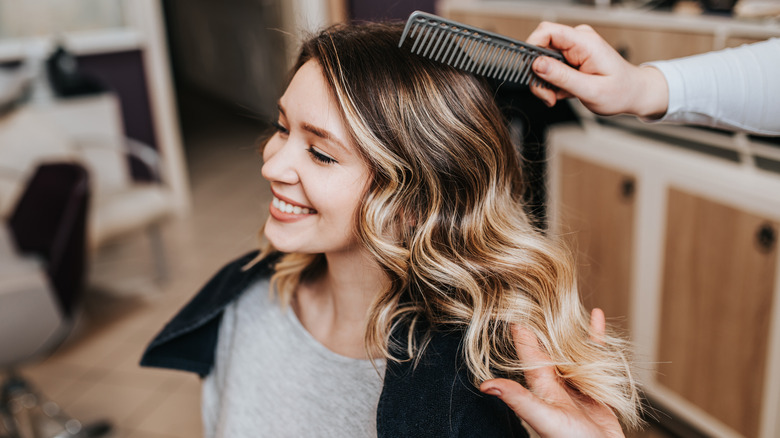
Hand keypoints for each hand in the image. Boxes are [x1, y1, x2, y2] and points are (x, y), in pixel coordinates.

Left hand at [480, 309, 624, 437]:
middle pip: (546, 342)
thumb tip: (484, 385)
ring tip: (562, 298)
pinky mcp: (594, 386)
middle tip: (535, 289)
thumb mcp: (543, 418)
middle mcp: (554, 380)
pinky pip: (594, 353)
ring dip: (567, 325)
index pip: (526, 347)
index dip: (519, 324)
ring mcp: (574, 382)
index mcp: (540, 383)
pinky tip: (596, 317)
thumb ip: (519, 399)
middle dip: (541, 318)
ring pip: (569, 346)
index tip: (509, 298)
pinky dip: (595, 334)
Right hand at [526, 22, 667, 118]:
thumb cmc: (620, 91)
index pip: (547, 31)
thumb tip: (537, 64)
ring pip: (542, 60)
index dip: (532, 47)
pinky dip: (551, 83)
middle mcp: (578, 41)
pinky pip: (550, 66)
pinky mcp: (571, 57)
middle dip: (538, 74)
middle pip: (541, 48)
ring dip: (544, 82)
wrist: (634, 93)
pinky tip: (562, 92)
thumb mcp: (590, 90)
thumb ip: (562, 77)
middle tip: (547, 95)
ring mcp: (574, 48)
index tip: (529, 70)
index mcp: (585, 43)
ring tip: (556, 97)